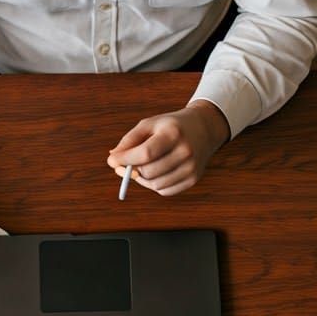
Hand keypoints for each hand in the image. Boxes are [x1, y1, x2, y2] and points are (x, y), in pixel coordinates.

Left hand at [107, 101, 229, 196]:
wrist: (203, 128)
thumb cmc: (171, 126)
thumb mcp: (149, 124)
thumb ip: (129, 140)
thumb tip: (113, 158)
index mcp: (173, 133)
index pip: (146, 153)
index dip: (126, 160)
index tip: (112, 161)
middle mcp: (185, 151)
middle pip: (149, 171)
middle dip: (132, 169)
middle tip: (125, 164)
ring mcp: (191, 167)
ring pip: (155, 184)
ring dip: (142, 179)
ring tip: (142, 166)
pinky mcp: (194, 179)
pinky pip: (165, 191)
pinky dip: (154, 185)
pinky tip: (155, 172)